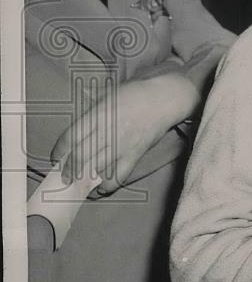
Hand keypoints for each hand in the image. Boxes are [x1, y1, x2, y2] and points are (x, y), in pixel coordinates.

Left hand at [51, 73, 198, 194]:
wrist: (164, 98)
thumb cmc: (135, 93)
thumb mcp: (108, 95)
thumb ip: (92, 113)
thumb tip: (78, 133)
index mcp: (99, 114)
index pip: (72, 136)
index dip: (61, 150)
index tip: (57, 157)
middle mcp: (108, 131)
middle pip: (82, 155)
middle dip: (70, 169)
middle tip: (65, 176)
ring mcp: (122, 145)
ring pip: (97, 167)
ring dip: (84, 179)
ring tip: (77, 185)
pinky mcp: (135, 154)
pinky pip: (118, 175)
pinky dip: (107, 185)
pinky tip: (100, 188)